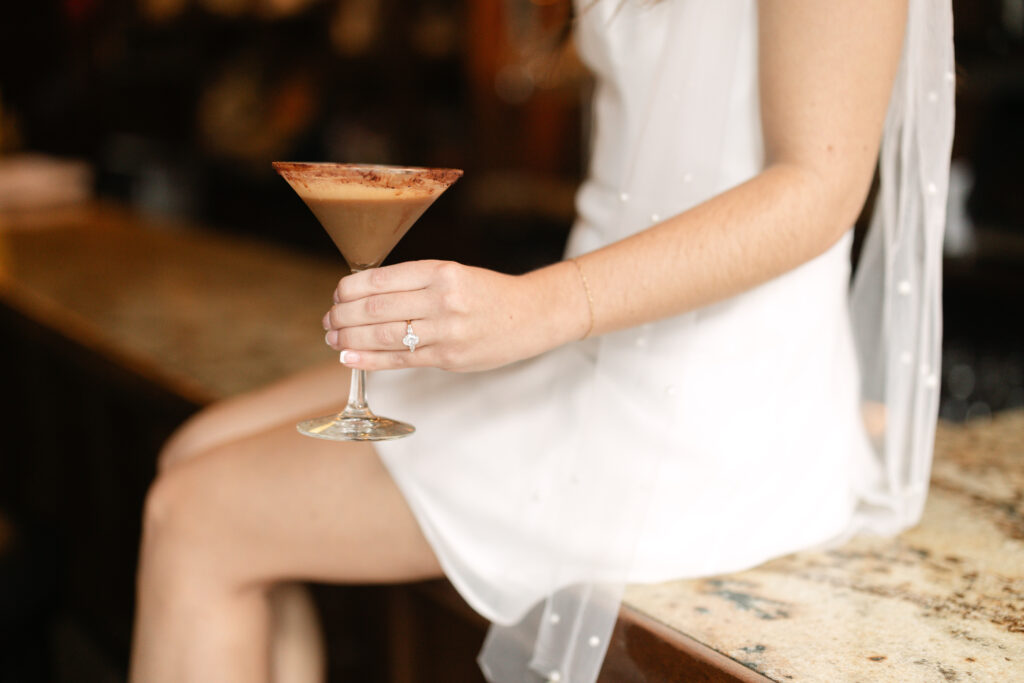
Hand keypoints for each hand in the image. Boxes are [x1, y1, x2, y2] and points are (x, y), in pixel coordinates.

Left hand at [322, 260, 587, 371]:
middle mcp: (442, 299)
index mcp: (441, 271)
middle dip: (342, 315)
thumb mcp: (454, 274)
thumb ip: (414, 283)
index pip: (380, 279)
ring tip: (332, 339)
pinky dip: (369, 360)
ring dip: (349, 339)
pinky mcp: (448, 357)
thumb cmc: (486, 294)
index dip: (349, 289)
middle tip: (328, 320)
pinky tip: (348, 359)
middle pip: (375, 308)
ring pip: (383, 335)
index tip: (337, 294)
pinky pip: (400, 359)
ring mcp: (446, 331)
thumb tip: (363, 295)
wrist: (529, 316)